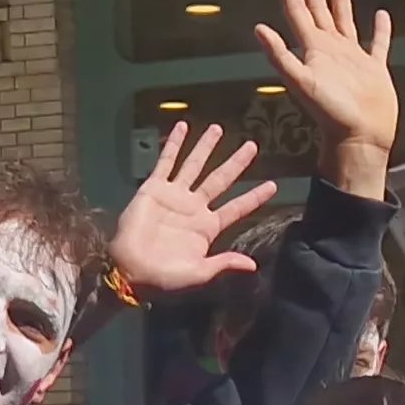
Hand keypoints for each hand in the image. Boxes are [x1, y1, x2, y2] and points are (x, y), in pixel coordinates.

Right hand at [108, 126, 278, 299]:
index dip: (254, 197)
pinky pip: (166, 162)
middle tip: (252, 146)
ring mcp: (175, 195)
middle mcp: (194, 207)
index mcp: (208, 227)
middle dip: (236, 163)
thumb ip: (224, 263)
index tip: (273, 186)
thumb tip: (253, 265)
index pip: (237, 208)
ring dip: (206, 147)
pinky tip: (182, 128)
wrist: (131, 270)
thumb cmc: (164, 276)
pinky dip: (174, 145)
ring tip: (218, 129)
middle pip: (220, 179)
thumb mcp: (199, 273)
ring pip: (195, 165)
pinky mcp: (155, 188)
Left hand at [256, 0, 399, 195]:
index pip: (298, 11)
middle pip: (318, 9)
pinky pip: (377, 43)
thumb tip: (258, 28)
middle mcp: (331, 50)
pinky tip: (381, 15)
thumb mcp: (301, 82)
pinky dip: (380, 30)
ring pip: (344, 18)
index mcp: (313, 50)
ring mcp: (353, 58)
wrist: (359, 138)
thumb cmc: (331, 114)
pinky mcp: (374, 69)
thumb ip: (281, 56)